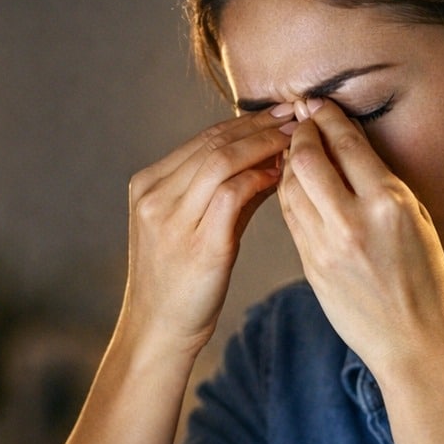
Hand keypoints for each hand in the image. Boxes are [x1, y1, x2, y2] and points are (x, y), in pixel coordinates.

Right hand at [120, 104, 294, 358]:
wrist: (158, 329)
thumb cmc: (179, 282)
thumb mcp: (190, 228)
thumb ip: (224, 193)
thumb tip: (269, 160)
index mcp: (147, 187)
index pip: (202, 140)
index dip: (243, 123)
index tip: (277, 114)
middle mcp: (155, 198)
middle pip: (213, 143)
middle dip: (258, 126)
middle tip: (295, 114)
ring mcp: (173, 221)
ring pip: (222, 161)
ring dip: (263, 145)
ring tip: (295, 139)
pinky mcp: (198, 245)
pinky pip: (232, 195)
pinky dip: (259, 178)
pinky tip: (282, 174)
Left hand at [277, 99, 443, 374]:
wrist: (415, 344)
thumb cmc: (427, 282)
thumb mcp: (418, 221)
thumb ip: (383, 185)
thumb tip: (350, 148)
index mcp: (390, 204)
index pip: (348, 143)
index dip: (326, 116)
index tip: (316, 103)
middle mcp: (354, 221)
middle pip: (308, 158)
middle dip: (299, 133)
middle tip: (299, 121)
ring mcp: (327, 246)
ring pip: (290, 186)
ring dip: (288, 162)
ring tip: (294, 150)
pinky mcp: (311, 266)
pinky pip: (290, 217)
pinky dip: (287, 193)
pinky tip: (293, 184)